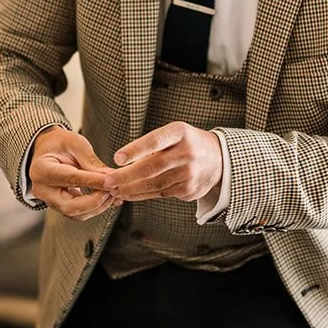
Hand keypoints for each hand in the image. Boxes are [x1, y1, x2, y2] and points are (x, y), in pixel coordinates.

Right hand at [28, 126, 118, 219]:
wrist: (48, 148)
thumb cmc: (60, 143)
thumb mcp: (76, 144)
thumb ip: (91, 162)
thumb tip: (111, 179)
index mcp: (42, 169)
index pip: (70, 179)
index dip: (93, 182)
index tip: (111, 182)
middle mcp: (41, 189)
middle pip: (70, 206)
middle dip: (95, 201)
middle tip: (113, 190)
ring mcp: (49, 200)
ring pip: (75, 214)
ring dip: (97, 206)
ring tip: (113, 193)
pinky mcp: (59, 206)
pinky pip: (78, 213)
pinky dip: (95, 208)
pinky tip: (108, 198)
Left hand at [104, 121, 222, 202]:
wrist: (219, 159)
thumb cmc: (187, 143)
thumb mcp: (174, 134)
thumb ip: (152, 146)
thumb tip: (123, 164)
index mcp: (180, 133)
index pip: (155, 141)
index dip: (135, 150)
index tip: (117, 158)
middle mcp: (187, 152)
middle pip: (152, 167)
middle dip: (126, 176)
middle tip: (108, 181)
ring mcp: (189, 173)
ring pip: (154, 184)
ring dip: (130, 189)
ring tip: (114, 189)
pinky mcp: (189, 189)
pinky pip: (161, 193)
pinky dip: (142, 195)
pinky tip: (129, 194)